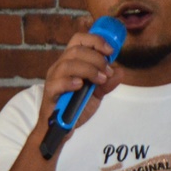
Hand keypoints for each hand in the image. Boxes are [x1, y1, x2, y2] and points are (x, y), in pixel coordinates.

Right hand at [38, 22, 124, 139]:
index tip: (110, 51)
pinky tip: (80, 86)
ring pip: (68, 63)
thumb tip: (120, 71)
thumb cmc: (74, 108)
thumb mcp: (96, 94)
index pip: (79, 40)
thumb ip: (107, 83)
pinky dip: (70, 82)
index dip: (95, 40)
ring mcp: (53, 79)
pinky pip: (57, 82)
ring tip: (99, 81)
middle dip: (96, 59)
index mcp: (71, 62)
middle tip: (106, 73)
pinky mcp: (50, 93)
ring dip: (88, 69)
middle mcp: (60, 67)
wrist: (60, 129)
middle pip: (76, 50)